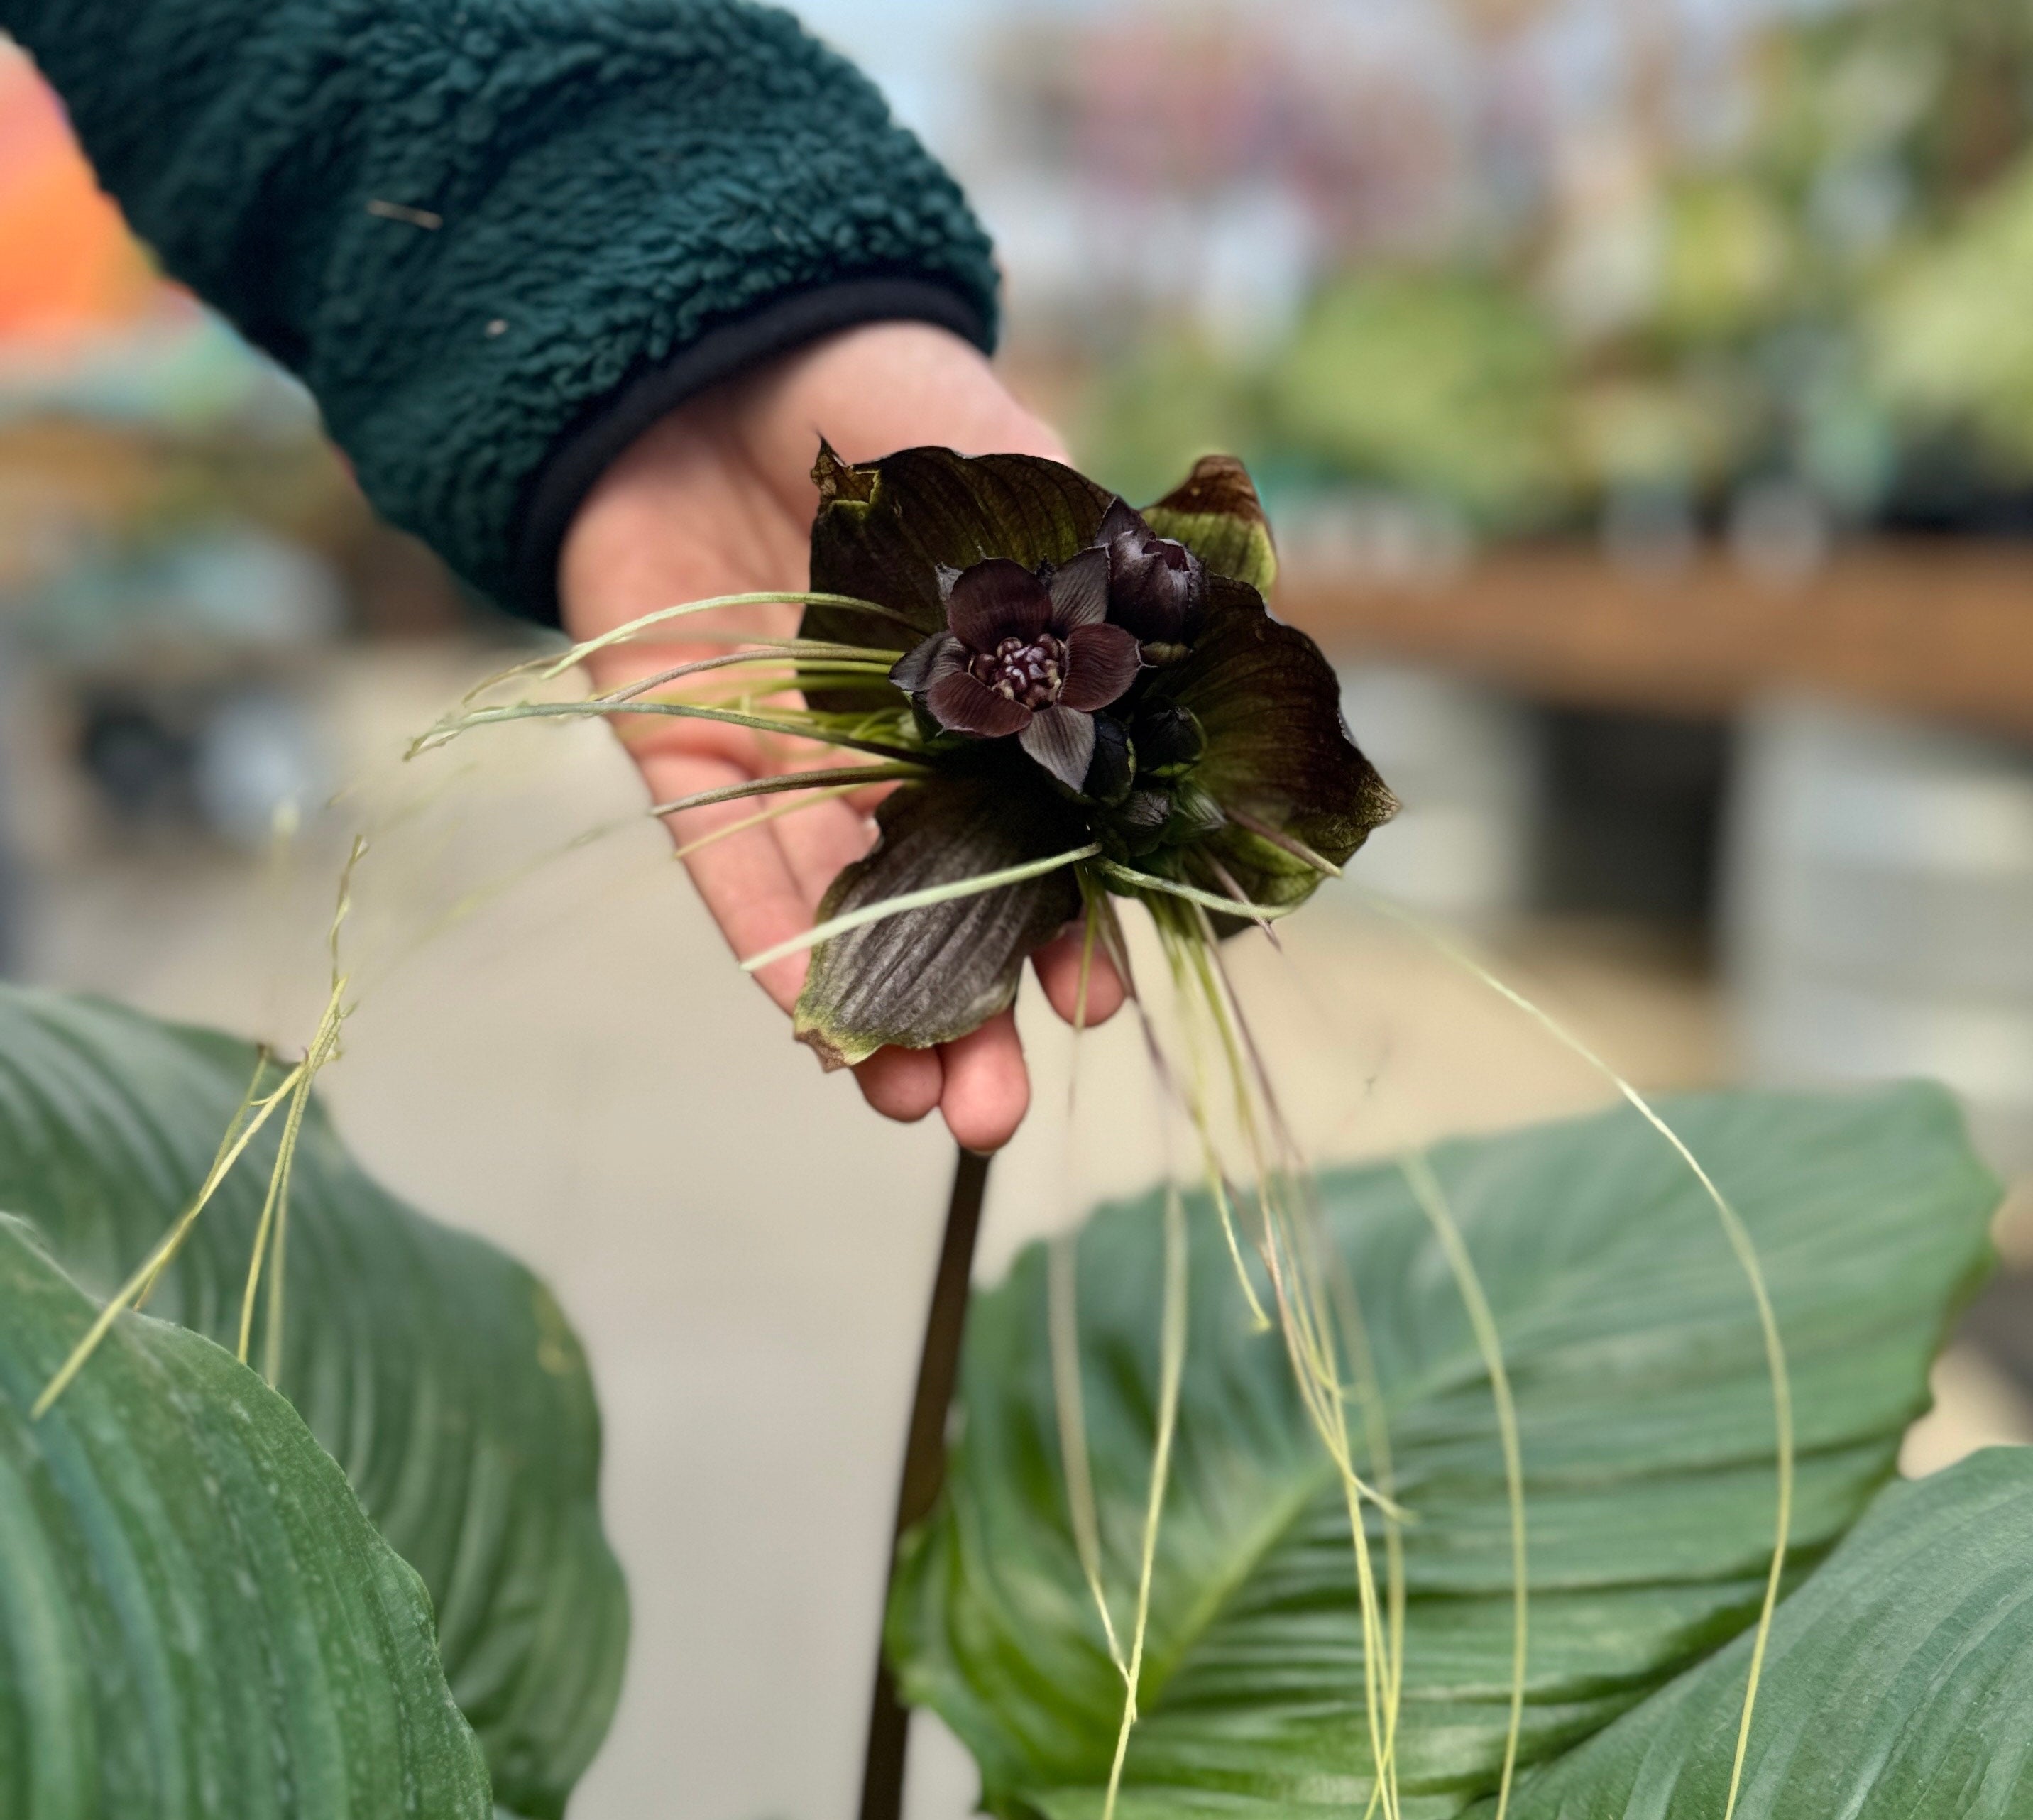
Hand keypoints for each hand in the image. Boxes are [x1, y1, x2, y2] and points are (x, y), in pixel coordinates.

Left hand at [558, 321, 1125, 1152]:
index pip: (1048, 846)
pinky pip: (727, 868)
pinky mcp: (686, 759)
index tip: (1098, 999)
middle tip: (994, 1116)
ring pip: (846, 917)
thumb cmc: (879, 391)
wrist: (708, 338)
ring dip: (879, 1017)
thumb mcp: (1009, 468)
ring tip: (917, 1108)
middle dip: (974, 1021)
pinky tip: (811, 1024)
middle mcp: (899, 757)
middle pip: (948, 911)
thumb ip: (1083, 566)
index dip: (1074, 928)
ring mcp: (794, 767)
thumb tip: (1193, 659)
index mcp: (994, 706)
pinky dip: (769, 943)